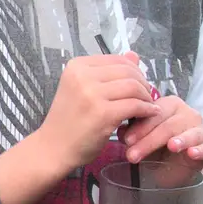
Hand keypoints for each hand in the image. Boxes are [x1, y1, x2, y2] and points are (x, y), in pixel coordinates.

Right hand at [39, 53, 161, 172]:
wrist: (53, 148)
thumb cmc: (68, 121)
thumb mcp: (84, 90)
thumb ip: (108, 73)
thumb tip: (134, 55)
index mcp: (77, 66)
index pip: (118, 60)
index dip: (135, 71)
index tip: (139, 85)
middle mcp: (82, 76)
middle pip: (128, 72)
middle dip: (143, 84)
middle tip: (147, 97)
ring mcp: (91, 94)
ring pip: (134, 87)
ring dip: (146, 97)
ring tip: (148, 107)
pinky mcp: (102, 114)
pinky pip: (135, 105)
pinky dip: (147, 110)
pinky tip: (149, 114)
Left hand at [120, 94, 202, 164]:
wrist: (169, 167)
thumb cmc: (154, 147)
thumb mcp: (140, 139)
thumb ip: (131, 132)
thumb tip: (121, 131)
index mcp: (169, 105)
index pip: (155, 113)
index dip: (140, 126)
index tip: (126, 140)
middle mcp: (187, 114)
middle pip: (169, 124)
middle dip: (150, 140)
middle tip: (133, 155)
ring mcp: (199, 130)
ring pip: (188, 134)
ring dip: (178, 141)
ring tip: (171, 146)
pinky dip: (200, 150)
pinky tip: (192, 153)